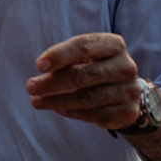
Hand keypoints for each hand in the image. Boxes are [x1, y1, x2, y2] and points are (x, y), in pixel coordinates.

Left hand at [26, 32, 140, 128]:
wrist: (126, 90)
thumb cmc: (95, 66)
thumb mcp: (84, 56)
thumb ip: (66, 59)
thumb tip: (43, 71)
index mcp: (114, 44)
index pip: (83, 46)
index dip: (59, 55)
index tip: (38, 66)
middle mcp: (126, 66)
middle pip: (82, 75)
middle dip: (52, 82)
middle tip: (30, 87)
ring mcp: (130, 90)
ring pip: (86, 98)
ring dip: (56, 100)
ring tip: (36, 101)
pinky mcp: (128, 112)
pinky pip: (94, 115)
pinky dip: (72, 112)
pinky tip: (57, 108)